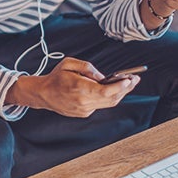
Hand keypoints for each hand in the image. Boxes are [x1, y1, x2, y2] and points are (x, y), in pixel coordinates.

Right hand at [6, 57, 140, 117]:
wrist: (43, 94)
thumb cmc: (56, 77)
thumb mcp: (69, 63)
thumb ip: (88, 68)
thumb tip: (103, 77)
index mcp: (79, 89)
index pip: (106, 91)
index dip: (120, 86)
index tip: (130, 79)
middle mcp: (83, 102)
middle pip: (111, 98)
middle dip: (125, 89)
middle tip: (134, 79)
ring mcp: (84, 110)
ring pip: (108, 103)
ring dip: (119, 94)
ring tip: (128, 83)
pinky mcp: (84, 113)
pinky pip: (101, 105)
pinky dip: (108, 97)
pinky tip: (112, 89)